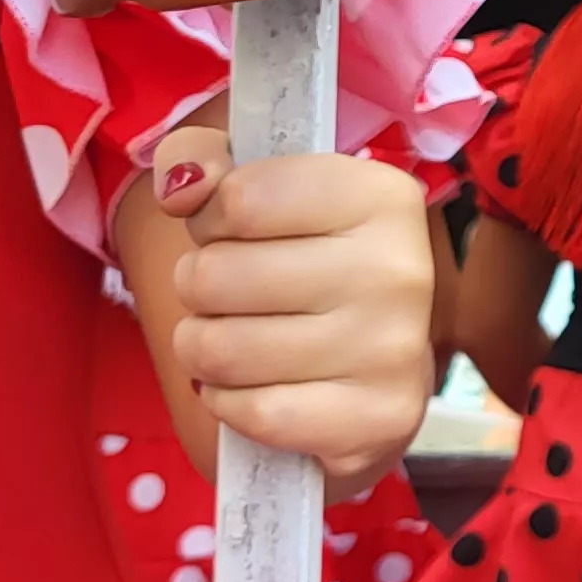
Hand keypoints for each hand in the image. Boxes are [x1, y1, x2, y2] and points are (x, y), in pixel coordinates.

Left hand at [150, 123, 436, 493]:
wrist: (370, 374)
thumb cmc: (306, 270)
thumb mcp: (262, 194)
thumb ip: (203, 160)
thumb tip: (181, 186)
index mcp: (381, 196)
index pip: (238, 199)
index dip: (211, 219)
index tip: (237, 232)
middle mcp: (400, 269)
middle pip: (215, 275)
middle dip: (199, 290)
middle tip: (233, 297)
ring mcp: (394, 350)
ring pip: (220, 349)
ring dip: (205, 351)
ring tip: (238, 342)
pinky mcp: (379, 421)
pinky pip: (251, 412)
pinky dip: (231, 405)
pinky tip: (258, 390)